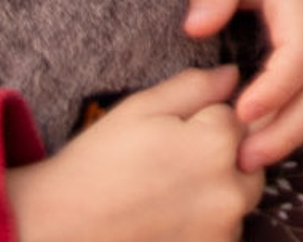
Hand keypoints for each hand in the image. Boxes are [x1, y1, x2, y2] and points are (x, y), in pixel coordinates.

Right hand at [3, 66, 259, 241]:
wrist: (53, 232)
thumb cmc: (95, 167)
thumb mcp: (142, 109)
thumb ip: (196, 86)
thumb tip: (233, 76)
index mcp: (217, 144)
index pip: (238, 116)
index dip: (204, 120)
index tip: (171, 135)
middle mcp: (229, 192)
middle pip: (249, 159)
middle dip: (221, 156)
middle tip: (169, 165)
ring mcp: (219, 233)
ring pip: (238, 199)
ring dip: (216, 193)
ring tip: (163, 194)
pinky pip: (222, 233)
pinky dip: (203, 224)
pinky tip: (164, 220)